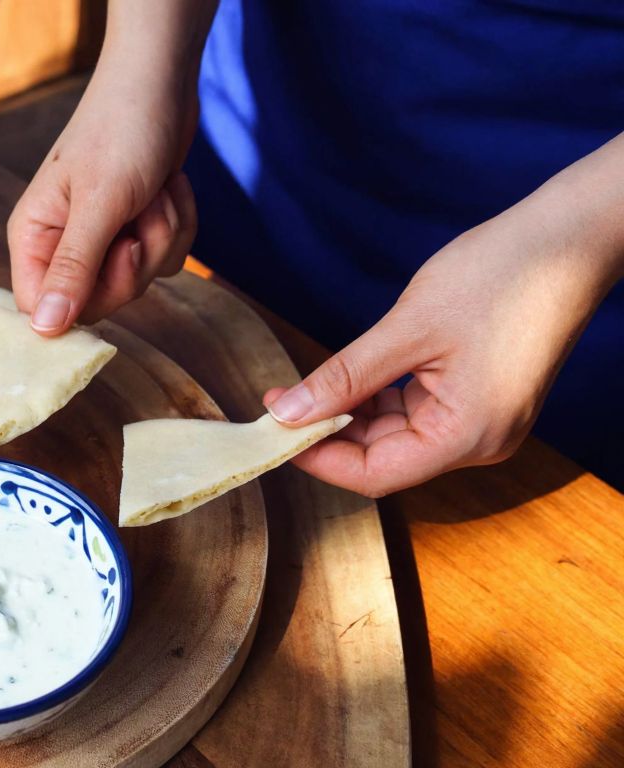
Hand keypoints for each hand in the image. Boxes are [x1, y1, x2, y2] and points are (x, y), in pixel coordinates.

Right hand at [8, 3, 212, 335]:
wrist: (163, 82)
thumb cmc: (122, 129)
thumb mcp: (99, 204)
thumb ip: (73, 269)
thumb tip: (44, 329)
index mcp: (34, 237)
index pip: (42, 309)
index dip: (80, 306)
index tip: (116, 269)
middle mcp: (63, 244)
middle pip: (98, 303)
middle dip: (134, 263)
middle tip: (138, 220)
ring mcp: (103, 239)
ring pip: (138, 282)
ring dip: (161, 236)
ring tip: (153, 192)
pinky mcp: (138, 230)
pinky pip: (165, 260)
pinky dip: (178, 225)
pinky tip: (168, 189)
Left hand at [264, 136, 623, 496]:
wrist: (568, 237)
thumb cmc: (499, 276)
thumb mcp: (407, 328)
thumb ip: (344, 376)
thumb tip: (287, 413)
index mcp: (468, 436)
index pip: (374, 475)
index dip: (317, 458)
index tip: (270, 432)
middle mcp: (479, 440)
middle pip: (383, 459)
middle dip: (326, 434)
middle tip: (275, 401)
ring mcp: (482, 420)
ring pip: (395, 435)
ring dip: (348, 414)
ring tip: (300, 386)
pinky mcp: (479, 397)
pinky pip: (415, 412)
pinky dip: (376, 398)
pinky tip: (346, 375)